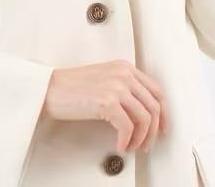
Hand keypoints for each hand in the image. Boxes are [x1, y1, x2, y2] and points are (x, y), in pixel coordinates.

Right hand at [41, 59, 168, 152]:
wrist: (50, 89)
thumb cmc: (73, 88)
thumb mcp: (104, 80)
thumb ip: (124, 88)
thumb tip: (142, 113)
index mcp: (125, 67)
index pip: (156, 90)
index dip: (164, 113)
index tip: (162, 128)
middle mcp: (124, 73)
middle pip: (154, 106)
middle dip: (154, 131)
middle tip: (146, 145)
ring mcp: (117, 86)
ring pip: (145, 119)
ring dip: (141, 138)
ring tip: (131, 146)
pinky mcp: (108, 101)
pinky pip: (128, 127)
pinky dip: (127, 141)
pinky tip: (120, 145)